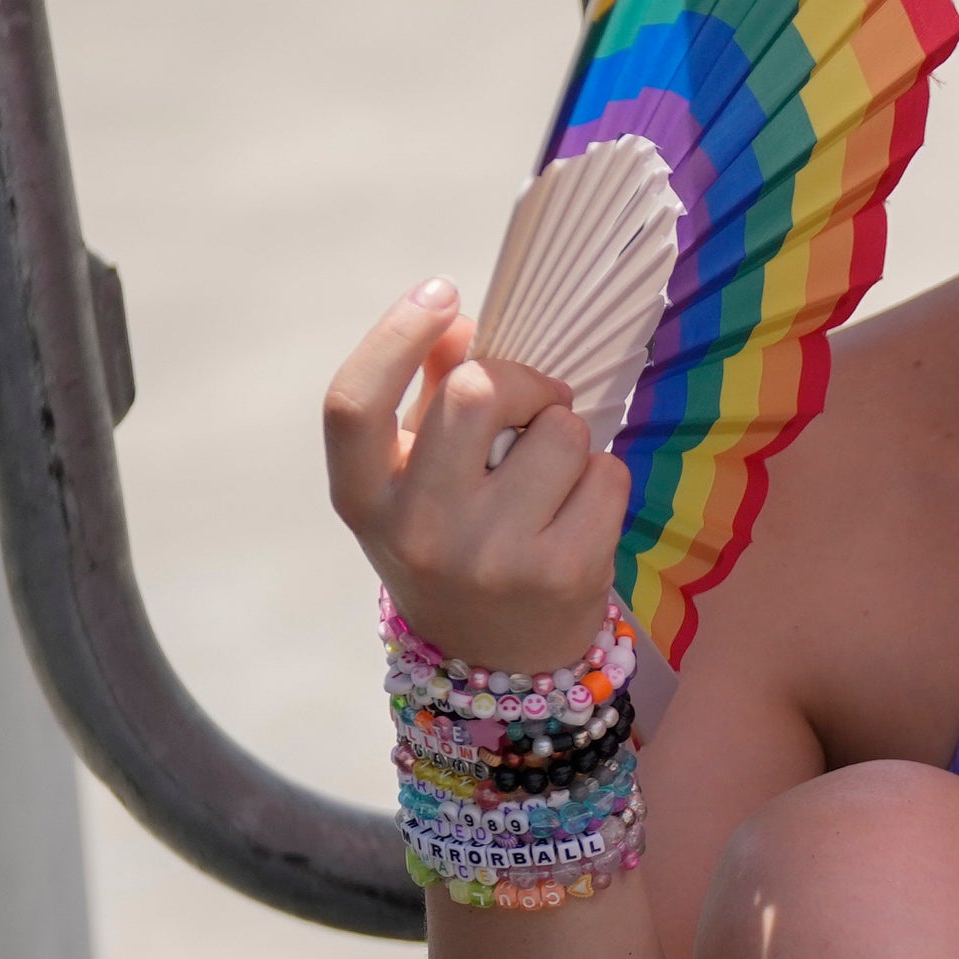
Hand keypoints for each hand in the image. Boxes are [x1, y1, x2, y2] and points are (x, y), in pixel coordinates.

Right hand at [323, 278, 628, 677]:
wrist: (497, 664)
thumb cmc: (455, 544)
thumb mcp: (415, 482)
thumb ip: (426, 397)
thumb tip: (453, 322)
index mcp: (364, 498)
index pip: (352, 402)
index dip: (393, 335)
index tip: (441, 293)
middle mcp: (418, 529)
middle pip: (473, 393)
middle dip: (521, 382)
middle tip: (536, 403)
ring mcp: (491, 556)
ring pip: (559, 431)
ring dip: (567, 436)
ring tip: (551, 478)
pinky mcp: (562, 572)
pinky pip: (606, 475)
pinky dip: (602, 479)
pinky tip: (577, 514)